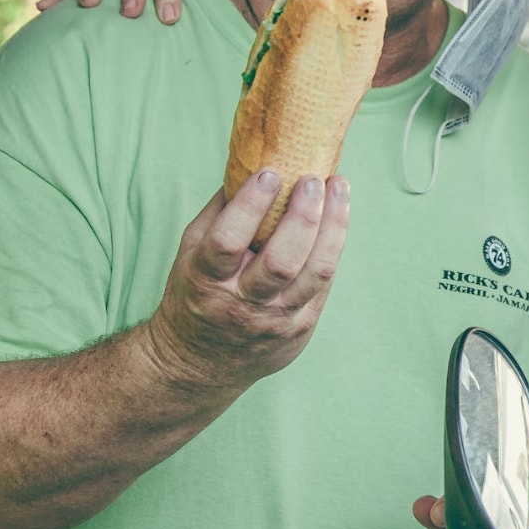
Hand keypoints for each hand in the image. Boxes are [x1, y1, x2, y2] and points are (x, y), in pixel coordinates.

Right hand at [146, 169, 349, 392]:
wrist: (197, 366)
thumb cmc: (194, 294)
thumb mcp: (189, 254)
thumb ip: (219, 213)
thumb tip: (251, 162)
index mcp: (205, 282)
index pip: (228, 242)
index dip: (250, 205)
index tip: (270, 172)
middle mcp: (241, 306)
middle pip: (281, 261)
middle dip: (303, 215)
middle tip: (313, 178)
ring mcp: (275, 322)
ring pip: (315, 273)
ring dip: (333, 225)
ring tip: (339, 187)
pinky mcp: (301, 330)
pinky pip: (324, 284)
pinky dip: (334, 245)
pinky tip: (338, 215)